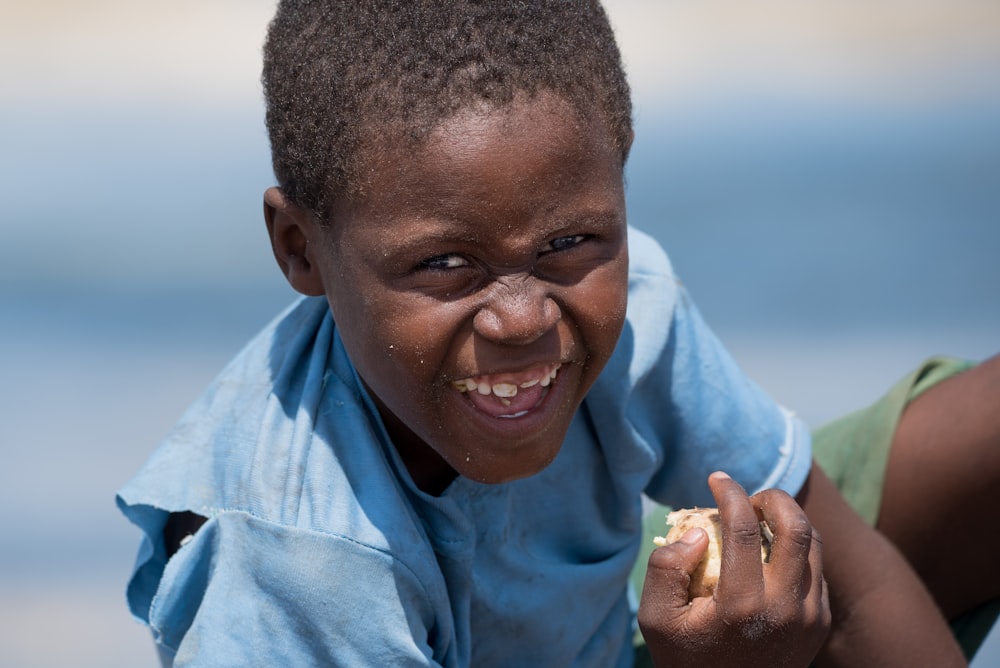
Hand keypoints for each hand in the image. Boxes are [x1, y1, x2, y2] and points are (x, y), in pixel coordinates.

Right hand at [637, 472, 830, 667]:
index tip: (717, 479)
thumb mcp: (655, 619)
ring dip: (789, 521)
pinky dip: (798, 548)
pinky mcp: (821, 624)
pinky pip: (817, 569)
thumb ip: (665, 569)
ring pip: (814, 545)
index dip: (730, 493)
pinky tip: (772, 551)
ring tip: (761, 519)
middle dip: (773, 498)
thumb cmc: (687, 658)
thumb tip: (699, 532)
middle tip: (750, 496)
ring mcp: (810, 617)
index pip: (745, 528)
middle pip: (797, 527)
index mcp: (742, 604)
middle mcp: (785, 608)